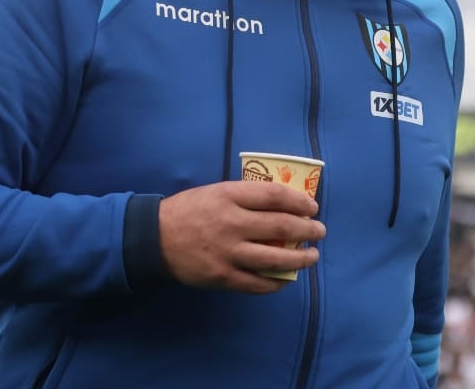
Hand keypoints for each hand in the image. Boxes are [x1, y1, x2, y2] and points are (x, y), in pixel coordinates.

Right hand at [158, 180, 325, 293]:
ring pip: (275, 259)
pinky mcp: (222, 276)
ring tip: (312, 256)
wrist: (155, 238)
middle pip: (281, 227)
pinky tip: (286, 278)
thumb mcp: (216, 192)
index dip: (299, 201)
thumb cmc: (190, 210)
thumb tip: (283, 204)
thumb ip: (245, 197)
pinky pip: (258, 283)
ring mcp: (227, 252)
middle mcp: (231, 223)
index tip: (312, 206)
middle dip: (307, 230)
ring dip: (300, 259)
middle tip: (319, 230)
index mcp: (229, 196)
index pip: (274, 196)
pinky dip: (277, 282)